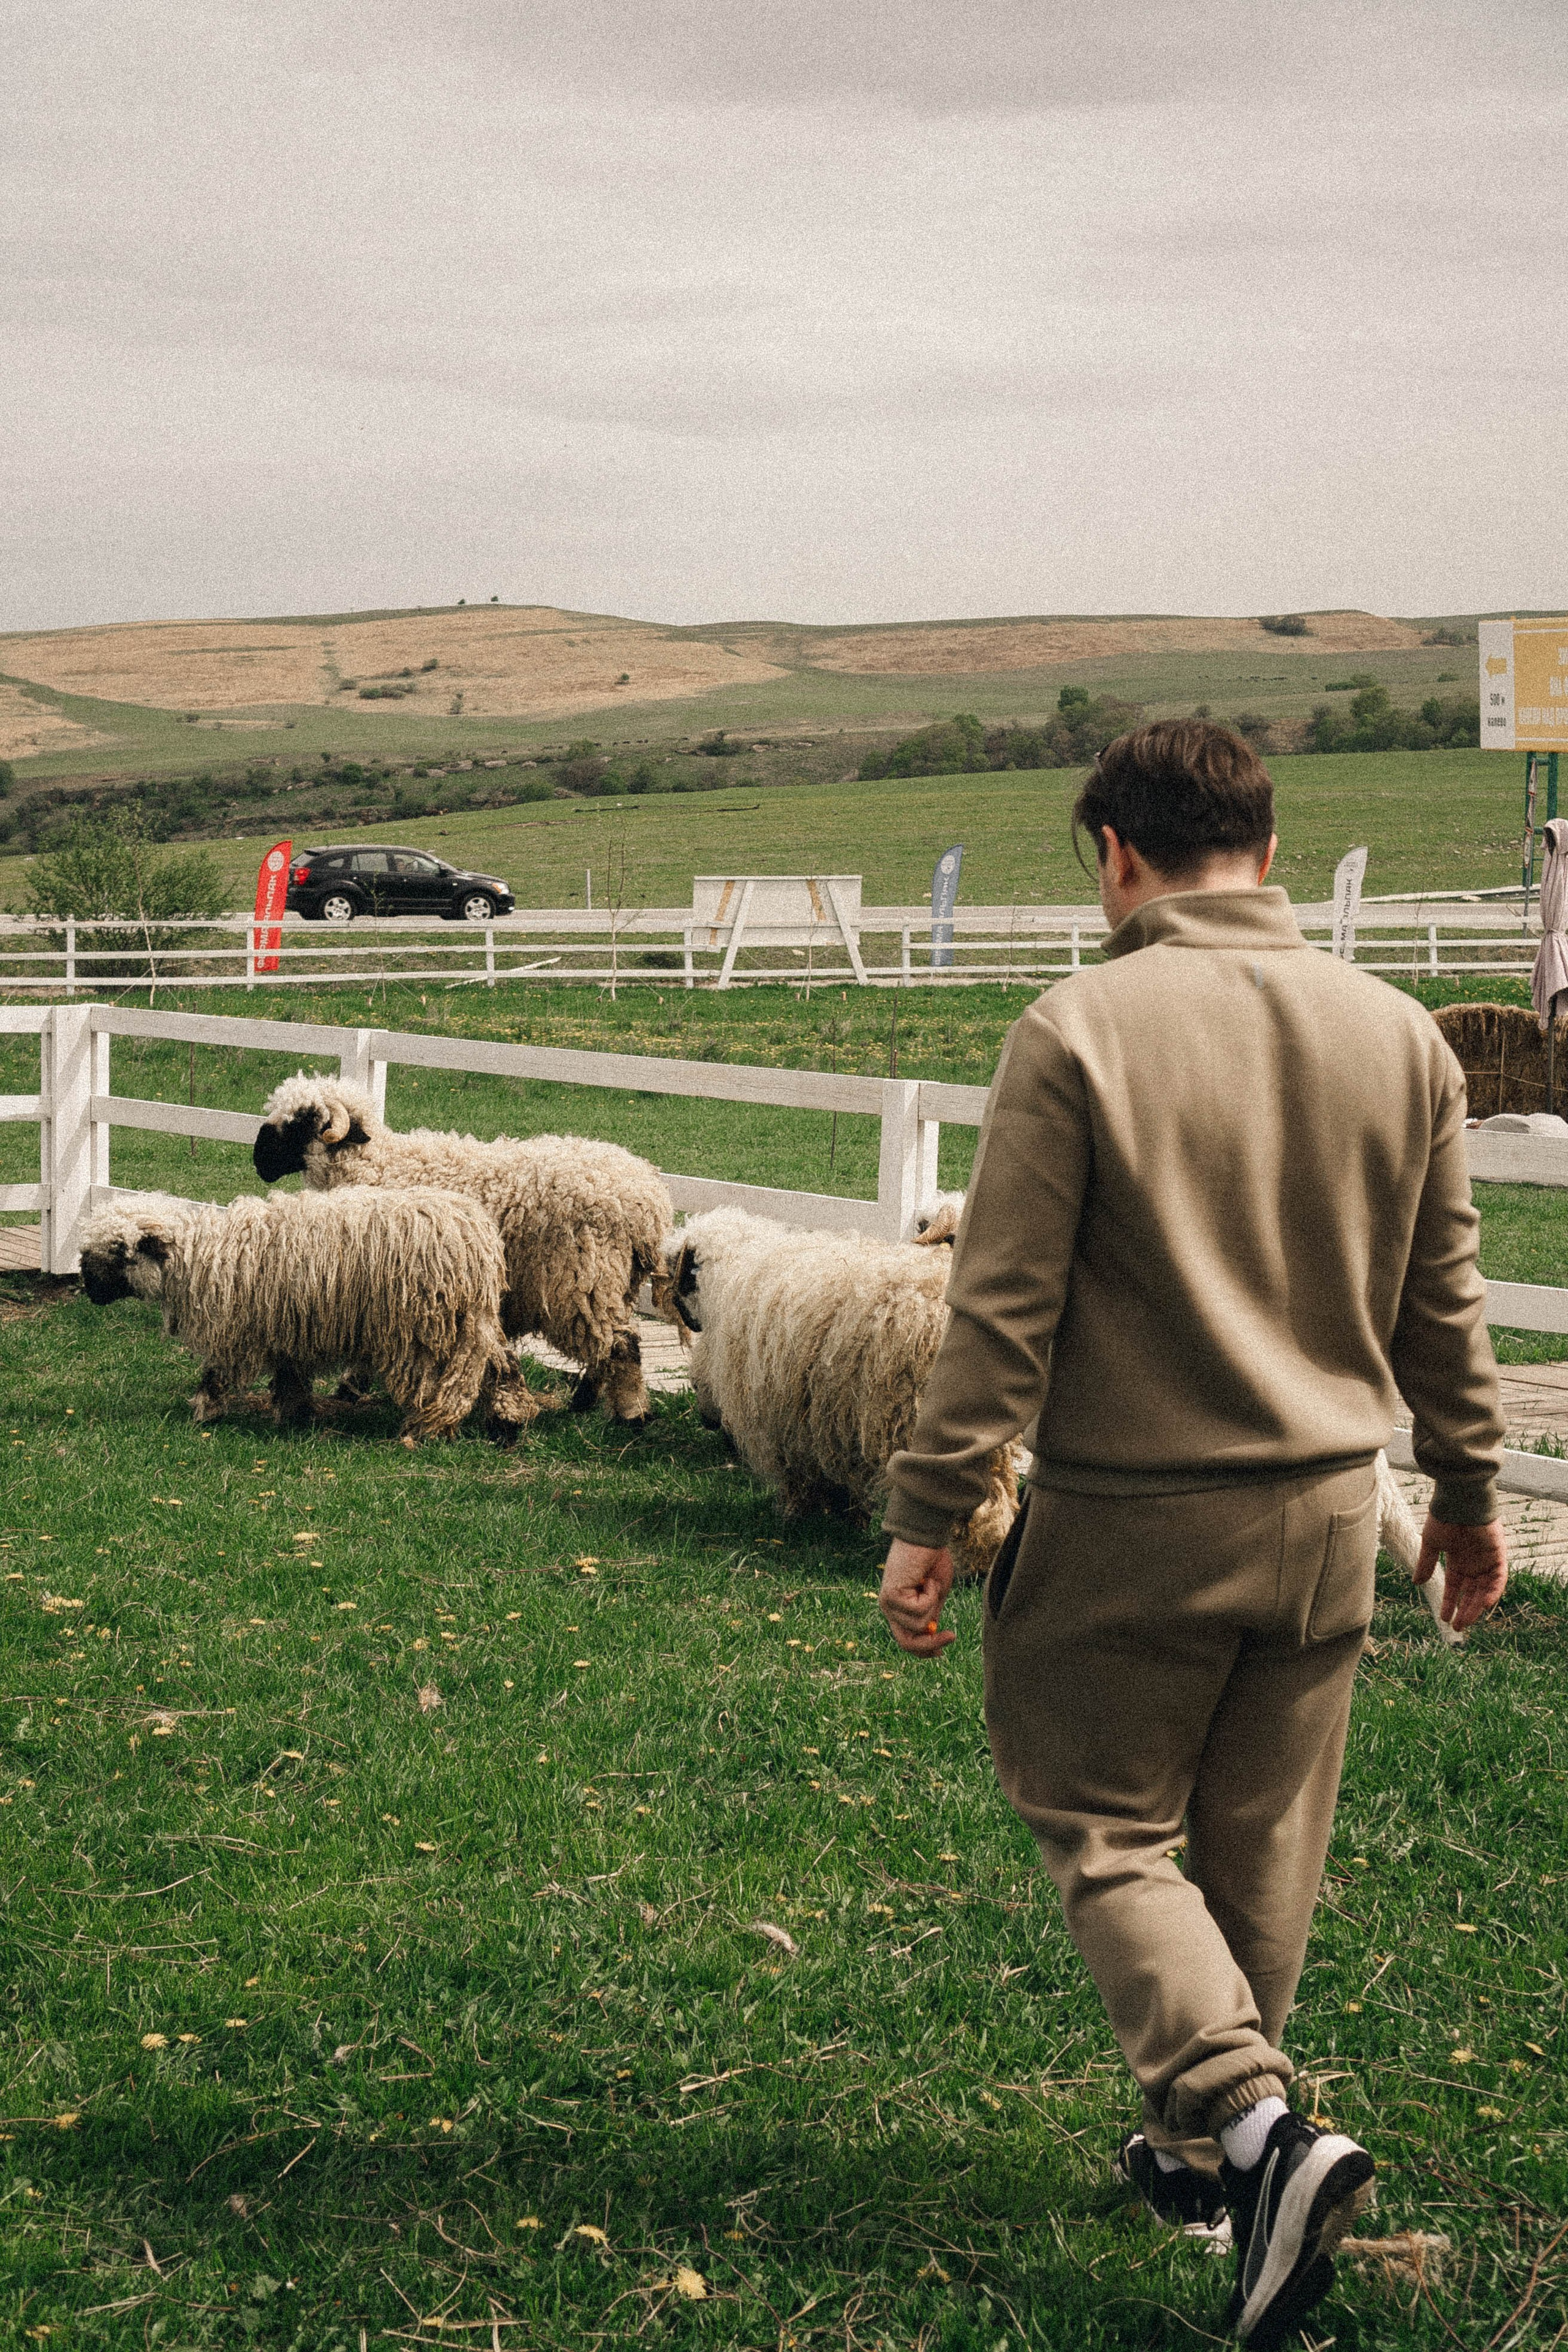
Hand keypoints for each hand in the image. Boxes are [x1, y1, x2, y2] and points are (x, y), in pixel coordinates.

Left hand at [880, 1539, 955, 1654]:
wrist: (927, 1537)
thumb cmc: (931, 1560)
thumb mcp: (935, 1596)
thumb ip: (930, 1616)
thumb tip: (933, 1642)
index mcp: (898, 1609)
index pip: (906, 1640)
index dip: (923, 1651)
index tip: (941, 1653)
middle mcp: (889, 1608)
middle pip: (906, 1643)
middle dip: (930, 1644)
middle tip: (952, 1636)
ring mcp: (887, 1602)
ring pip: (917, 1626)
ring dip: (933, 1605)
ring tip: (930, 1583)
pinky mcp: (891, 1595)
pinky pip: (918, 1611)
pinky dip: (930, 1595)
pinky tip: (926, 1579)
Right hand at [1415, 1514, 1507, 1631]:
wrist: (1459, 1501)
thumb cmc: (1443, 1518)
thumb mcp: (1431, 1544)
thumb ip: (1426, 1563)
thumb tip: (1416, 1583)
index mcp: (1457, 1560)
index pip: (1455, 1587)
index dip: (1449, 1602)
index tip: (1443, 1618)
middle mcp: (1473, 1563)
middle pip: (1471, 1593)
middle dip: (1465, 1610)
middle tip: (1458, 1628)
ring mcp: (1486, 1560)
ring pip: (1484, 1590)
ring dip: (1477, 1606)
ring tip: (1467, 1621)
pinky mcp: (1498, 1556)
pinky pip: (1499, 1579)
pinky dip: (1494, 1591)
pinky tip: (1485, 1604)